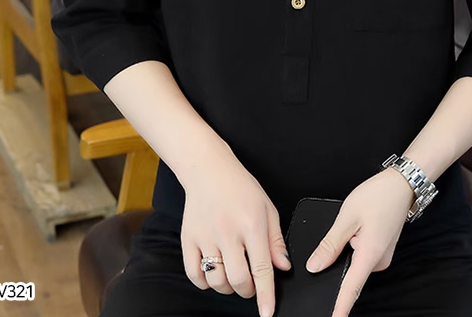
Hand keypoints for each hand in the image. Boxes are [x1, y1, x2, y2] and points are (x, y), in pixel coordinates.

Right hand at [179, 145, 290, 316]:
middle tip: (250, 285)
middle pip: (238, 280)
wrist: (208, 169)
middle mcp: (228, 233)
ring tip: (233, 276)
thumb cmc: (241, 187)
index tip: (267, 313)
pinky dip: (205, 282)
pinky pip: (194, 274)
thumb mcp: (267, 208)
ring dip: (227, 287)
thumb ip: (275, 240)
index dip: (266, 295)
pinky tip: (213, 272)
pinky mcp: (188, 238)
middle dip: (247, 291)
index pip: (262, 269)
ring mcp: (206, 236)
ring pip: (216, 280)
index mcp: (252, 225)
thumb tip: (283, 267)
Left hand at [305, 168, 415, 316]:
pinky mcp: (381, 250)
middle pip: (349, 273)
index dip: (339, 308)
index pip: (350, 288)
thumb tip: (314, 266)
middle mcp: (378, 261)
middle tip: (345, 228)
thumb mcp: (347, 217)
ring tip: (356, 221)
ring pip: (355, 262)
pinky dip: (354, 245)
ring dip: (347, 249)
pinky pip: (361, 255)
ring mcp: (381, 257)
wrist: (401, 184)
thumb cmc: (377, 196)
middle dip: (338, 260)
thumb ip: (330, 244)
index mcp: (369, 254)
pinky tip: (357, 226)